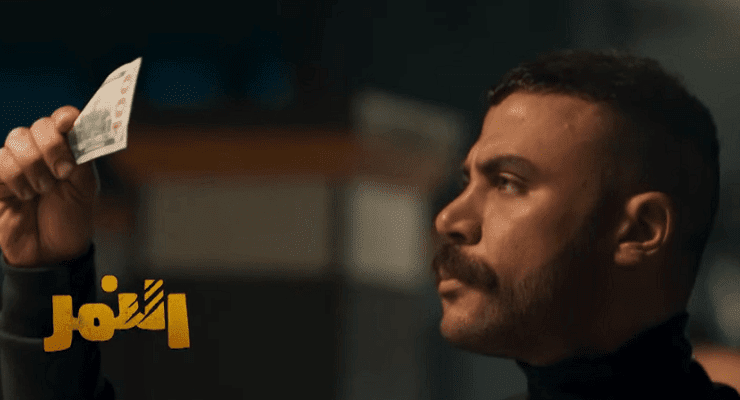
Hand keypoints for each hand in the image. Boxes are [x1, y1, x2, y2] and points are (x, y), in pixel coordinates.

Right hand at [0, 106, 97, 266]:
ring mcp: (17, 163)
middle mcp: (41, 152)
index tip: (68, 124)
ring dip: (33, 167)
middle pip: (38, 126)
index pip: (63, 119)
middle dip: (51, 148)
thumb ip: (80, 157)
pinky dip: (14, 177)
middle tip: (62, 173)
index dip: (65, 117)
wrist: (51, 252)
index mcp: (67, 150)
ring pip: (16, 140)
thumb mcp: (85, 188)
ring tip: (42, 191)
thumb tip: (74, 128)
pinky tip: (24, 195)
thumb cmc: (71, 219)